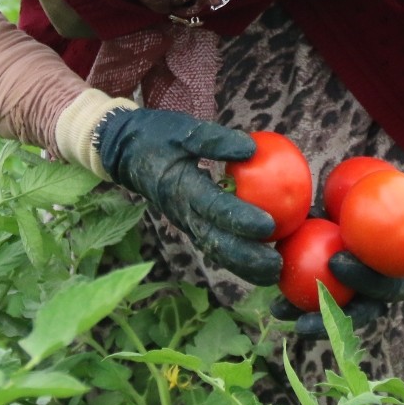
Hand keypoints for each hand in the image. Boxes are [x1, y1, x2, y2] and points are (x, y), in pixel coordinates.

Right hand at [95, 108, 280, 285]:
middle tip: (276, 264)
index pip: (214, 207)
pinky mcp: (190, 226)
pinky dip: (236, 261)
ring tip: (275, 274)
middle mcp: (183, 212)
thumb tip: (251, 148)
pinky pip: (214, 248)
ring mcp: (185, 223)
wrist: (127, 153)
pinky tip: (261, 266)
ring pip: (215, 252)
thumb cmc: (159, 137)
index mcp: (182, 188)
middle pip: (216, 242)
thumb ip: (215, 139)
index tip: (268, 224)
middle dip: (247, 257)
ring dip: (244, 267)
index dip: (240, 218)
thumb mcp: (184, 131)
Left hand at [269, 192, 403, 338]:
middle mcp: (387, 294)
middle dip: (326, 317)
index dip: (362, 280)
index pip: (386, 289)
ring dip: (305, 310)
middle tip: (297, 315)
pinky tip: (273, 279)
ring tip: (276, 309)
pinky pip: (325, 284)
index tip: (336, 260)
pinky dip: (300, 285)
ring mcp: (367, 289)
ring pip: (336, 306)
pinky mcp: (351, 278)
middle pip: (355, 311)